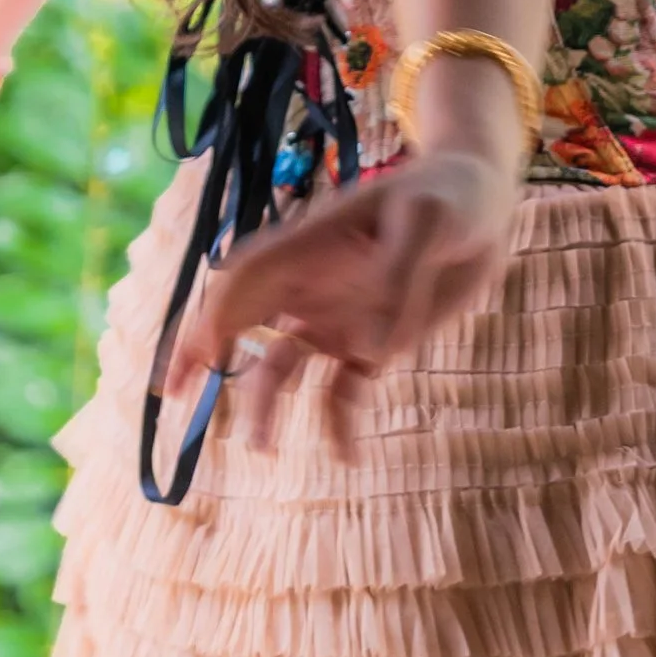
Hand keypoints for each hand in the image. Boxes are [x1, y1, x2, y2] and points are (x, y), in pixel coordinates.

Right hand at [169, 142, 520, 448]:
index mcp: (308, 248)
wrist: (483, 204)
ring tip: (262, 449)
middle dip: (202, 356)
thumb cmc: (448, 198)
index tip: (200, 356)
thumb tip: (371, 352)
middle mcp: (309, 286)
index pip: (244, 282)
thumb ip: (399, 275)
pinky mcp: (371, 345)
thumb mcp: (428, 221)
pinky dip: (341, 426)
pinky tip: (347, 459)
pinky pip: (344, 392)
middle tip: (172, 395)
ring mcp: (335, 317)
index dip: (214, 316)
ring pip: (283, 368)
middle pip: (239, 323)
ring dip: (267, 406)